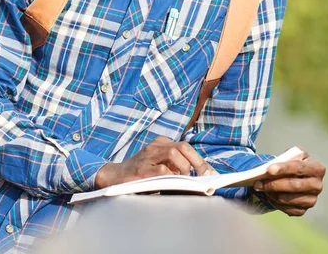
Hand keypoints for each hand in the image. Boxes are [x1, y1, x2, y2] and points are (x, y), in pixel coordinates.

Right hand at [95, 136, 215, 188]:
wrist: (114, 176)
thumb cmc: (140, 172)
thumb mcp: (157, 163)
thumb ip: (174, 165)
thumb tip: (199, 176)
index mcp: (160, 143)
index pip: (186, 147)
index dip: (201, 161)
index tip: (213, 174)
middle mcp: (154, 147)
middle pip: (182, 147)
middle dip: (197, 162)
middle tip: (205, 177)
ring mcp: (147, 157)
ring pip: (173, 155)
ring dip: (184, 169)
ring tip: (185, 180)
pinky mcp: (141, 170)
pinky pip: (161, 170)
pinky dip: (171, 177)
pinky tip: (173, 184)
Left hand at [253, 150, 325, 215]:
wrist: (296, 176)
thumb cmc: (293, 163)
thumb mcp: (292, 155)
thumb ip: (285, 158)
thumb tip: (269, 168)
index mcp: (317, 168)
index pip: (299, 168)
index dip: (284, 168)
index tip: (269, 169)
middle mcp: (317, 186)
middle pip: (294, 186)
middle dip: (274, 184)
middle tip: (258, 182)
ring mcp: (311, 200)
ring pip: (287, 199)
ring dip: (271, 193)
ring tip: (260, 187)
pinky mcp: (303, 210)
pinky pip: (286, 209)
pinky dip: (274, 202)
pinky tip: (268, 194)